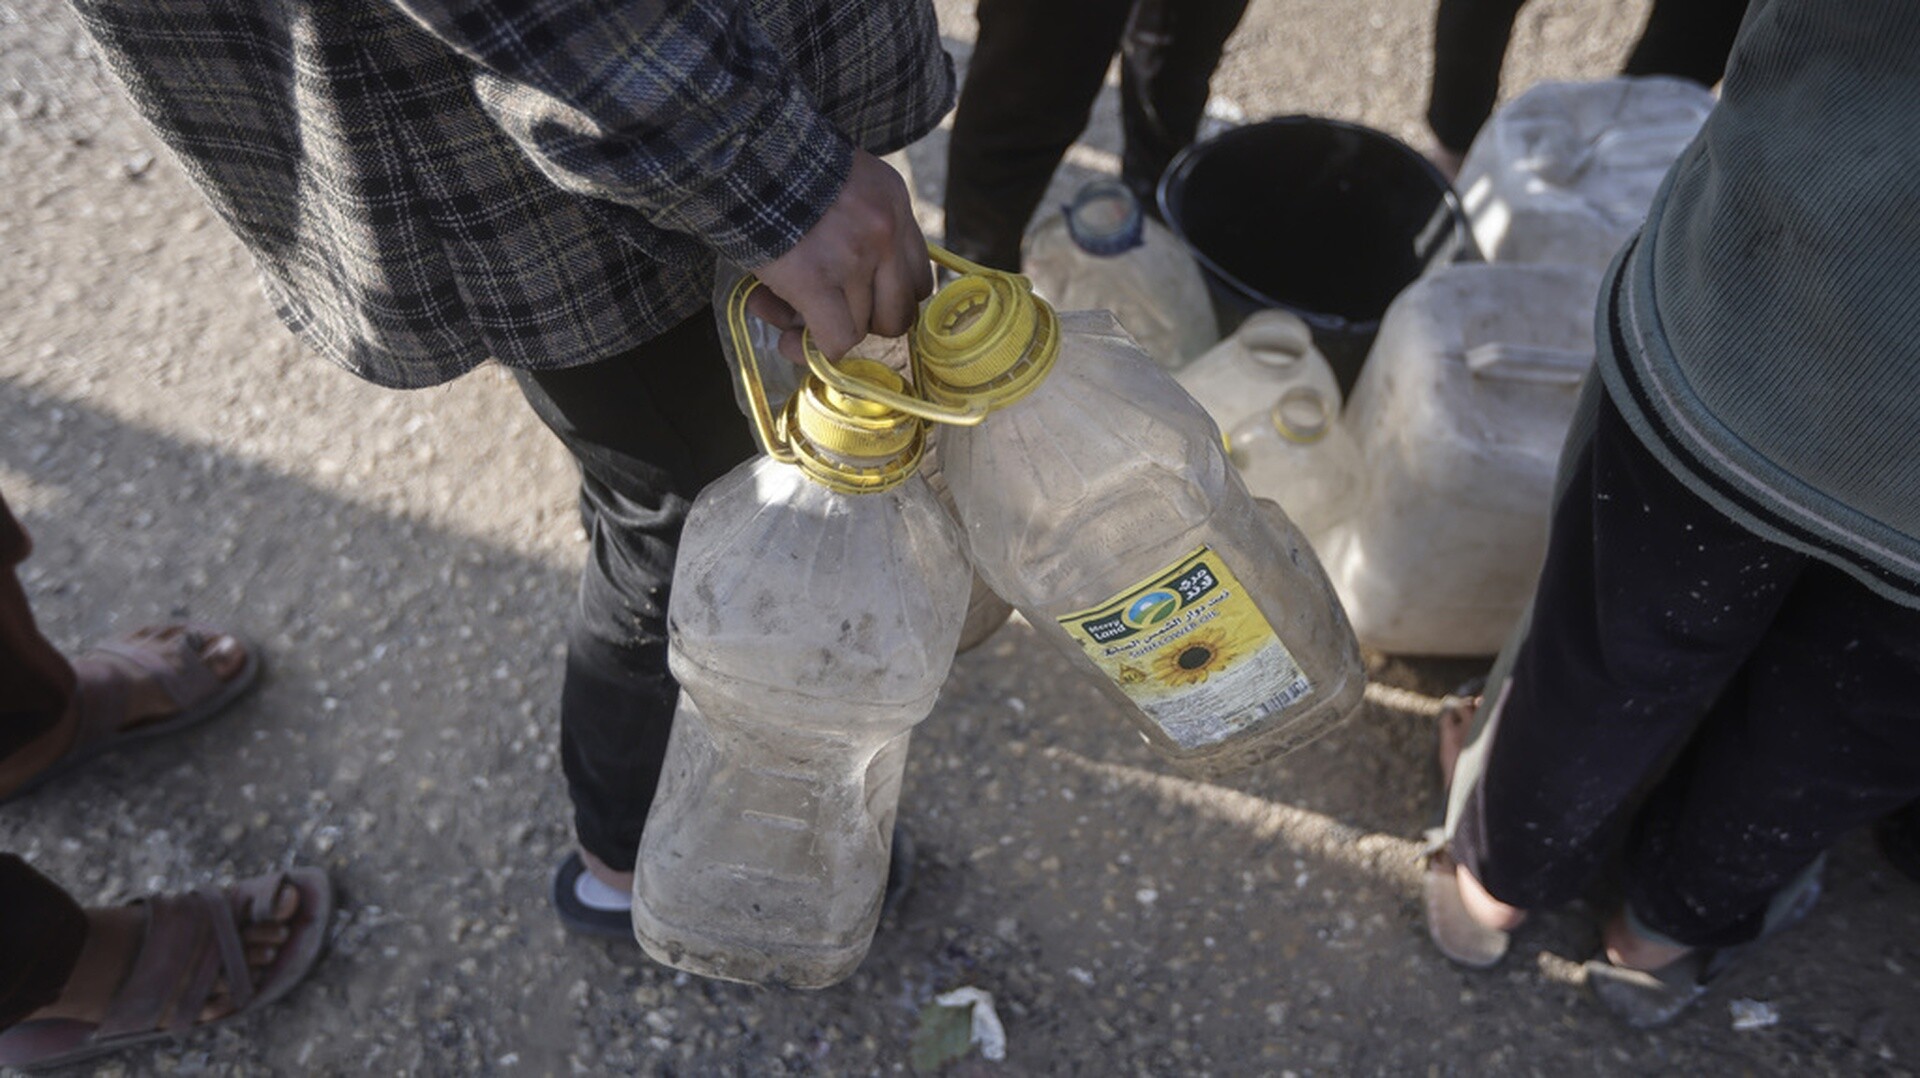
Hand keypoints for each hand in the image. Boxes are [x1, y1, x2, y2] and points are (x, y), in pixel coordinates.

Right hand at [746, 150, 931, 363]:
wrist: (739, 152)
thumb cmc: (778, 169)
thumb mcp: (838, 181)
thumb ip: (854, 225)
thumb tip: (839, 292)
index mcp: (893, 201)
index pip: (917, 274)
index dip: (886, 297)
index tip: (857, 298)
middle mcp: (886, 230)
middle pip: (900, 311)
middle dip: (865, 322)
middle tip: (829, 312)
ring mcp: (855, 257)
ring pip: (861, 327)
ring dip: (823, 328)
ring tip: (781, 309)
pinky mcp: (817, 280)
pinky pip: (837, 340)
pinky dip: (813, 348)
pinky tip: (789, 342)